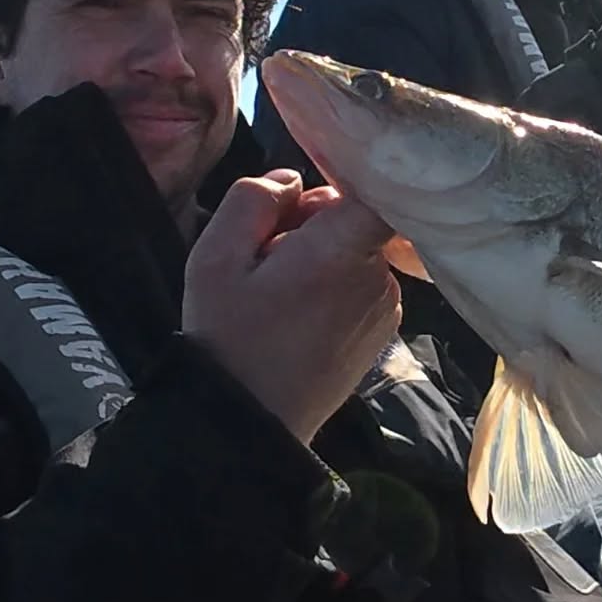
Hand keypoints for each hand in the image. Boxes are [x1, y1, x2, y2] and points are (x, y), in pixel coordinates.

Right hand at [184, 170, 401, 444]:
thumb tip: (293, 179)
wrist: (249, 423)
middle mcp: (376, 276)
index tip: (307, 197)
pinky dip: (337, 285)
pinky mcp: (384, 328)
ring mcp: (386, 305)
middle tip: (268, 256)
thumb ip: (254, 200)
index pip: (376, 191)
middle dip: (315, 223)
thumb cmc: (227, 337)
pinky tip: (301, 313)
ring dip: (326, 256)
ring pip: (359, 250)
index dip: (343, 179)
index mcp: (338, 253)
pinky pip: (364, 282)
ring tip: (281, 292)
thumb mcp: (215, 258)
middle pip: (357, 218)